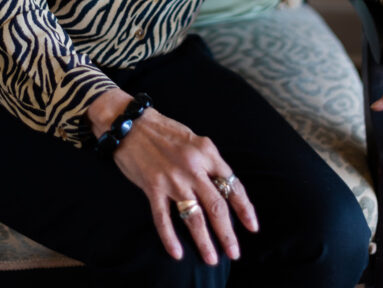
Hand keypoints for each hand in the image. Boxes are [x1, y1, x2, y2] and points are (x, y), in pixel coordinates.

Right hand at [87, 90, 258, 264]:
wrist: (130, 122)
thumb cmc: (163, 130)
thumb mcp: (193, 140)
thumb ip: (207, 162)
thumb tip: (222, 188)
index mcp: (207, 152)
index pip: (232, 185)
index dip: (244, 208)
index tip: (252, 226)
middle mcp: (193, 166)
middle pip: (217, 206)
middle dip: (228, 233)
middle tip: (234, 253)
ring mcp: (172, 178)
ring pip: (194, 216)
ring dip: (204, 241)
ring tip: (212, 259)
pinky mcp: (152, 186)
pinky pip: (163, 218)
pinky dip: (170, 238)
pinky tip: (178, 253)